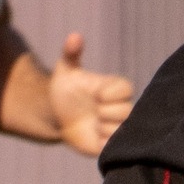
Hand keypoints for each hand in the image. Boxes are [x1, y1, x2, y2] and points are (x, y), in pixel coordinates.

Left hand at [49, 34, 132, 153]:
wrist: (58, 116)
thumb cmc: (65, 90)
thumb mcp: (65, 70)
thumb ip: (70, 53)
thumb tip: (75, 36)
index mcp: (118, 88)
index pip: (126, 90)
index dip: (106, 94)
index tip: (93, 94)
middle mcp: (124, 106)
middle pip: (124, 112)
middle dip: (101, 113)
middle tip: (91, 111)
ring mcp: (121, 126)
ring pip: (120, 131)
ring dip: (100, 129)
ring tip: (91, 124)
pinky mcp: (113, 144)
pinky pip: (113, 147)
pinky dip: (99, 143)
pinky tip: (91, 136)